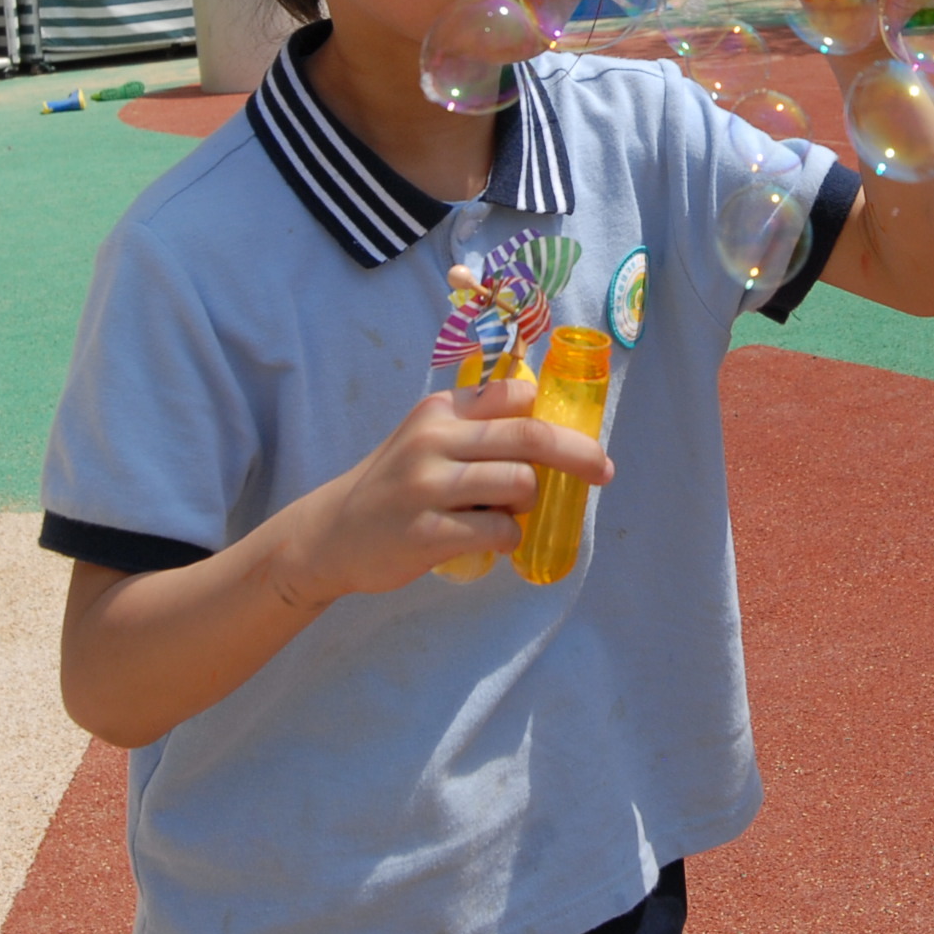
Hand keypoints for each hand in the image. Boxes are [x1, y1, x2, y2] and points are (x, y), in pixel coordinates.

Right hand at [280, 364, 612, 607]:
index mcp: (440, 411)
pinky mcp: (425, 533)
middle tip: (603, 472)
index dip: (552, 414)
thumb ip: (475, 427)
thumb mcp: (425, 439)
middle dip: (578, 454)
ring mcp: (427, 487)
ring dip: (529, 504)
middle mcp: (433, 440)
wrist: (330, 534)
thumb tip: (551, 426)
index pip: (515, 393)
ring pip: (519, 484)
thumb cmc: (394, 486)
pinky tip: (494, 540)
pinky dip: (510, 538)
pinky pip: (499, 531)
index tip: (577, 434)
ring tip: (509, 513)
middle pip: (531, 435)